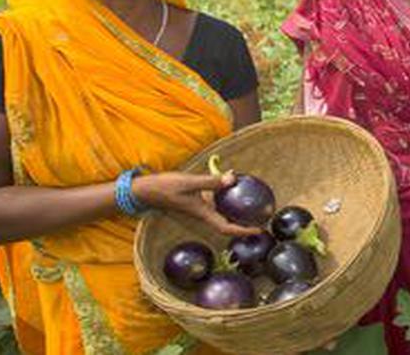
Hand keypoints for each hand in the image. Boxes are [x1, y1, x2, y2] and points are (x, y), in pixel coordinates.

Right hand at [132, 171, 260, 236]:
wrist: (147, 190)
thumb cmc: (166, 187)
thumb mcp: (190, 182)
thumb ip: (211, 182)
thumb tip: (233, 178)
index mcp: (203, 214)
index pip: (227, 228)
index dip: (244, 231)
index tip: (259, 230)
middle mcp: (203, 214)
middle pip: (227, 224)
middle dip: (245, 224)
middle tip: (262, 219)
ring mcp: (200, 208)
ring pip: (222, 213)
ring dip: (236, 211)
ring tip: (252, 205)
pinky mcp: (197, 201)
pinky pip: (216, 202)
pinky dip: (226, 197)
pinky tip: (232, 183)